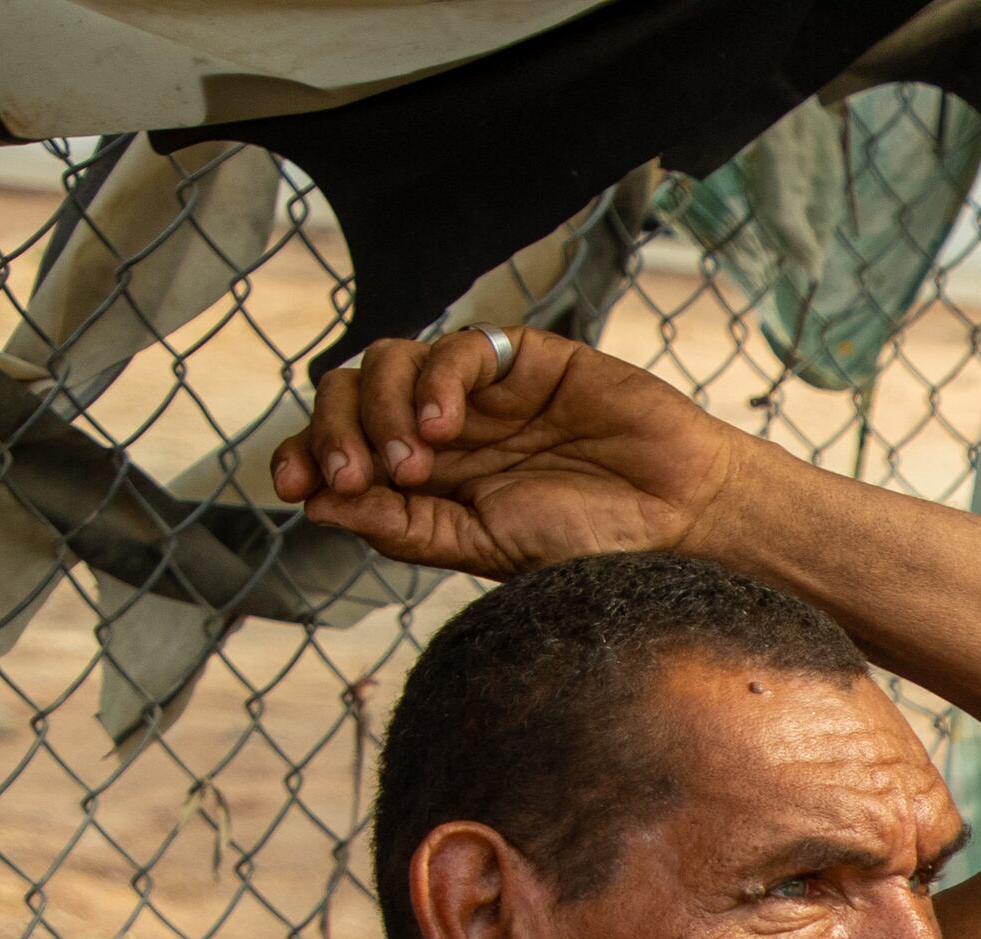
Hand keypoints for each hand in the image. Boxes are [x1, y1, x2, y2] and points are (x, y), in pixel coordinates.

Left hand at [268, 330, 753, 580]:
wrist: (685, 519)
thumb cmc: (595, 543)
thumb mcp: (484, 549)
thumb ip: (405, 527)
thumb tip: (320, 503)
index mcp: (428, 476)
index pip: (338, 447)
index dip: (304, 457)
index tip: (295, 489)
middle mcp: (443, 426)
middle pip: (347, 393)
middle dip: (336, 431)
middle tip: (360, 476)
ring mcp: (481, 389)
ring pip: (387, 361)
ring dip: (382, 408)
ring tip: (417, 460)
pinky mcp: (524, 357)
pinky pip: (457, 348)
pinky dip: (436, 382)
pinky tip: (446, 425)